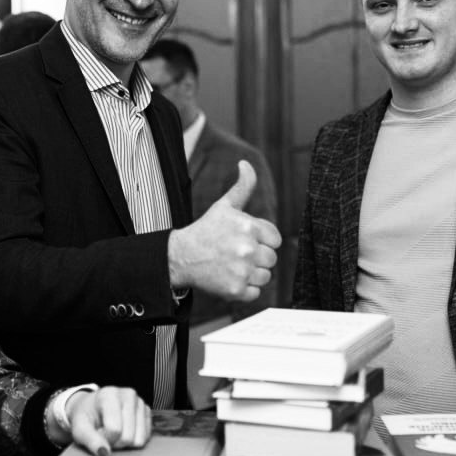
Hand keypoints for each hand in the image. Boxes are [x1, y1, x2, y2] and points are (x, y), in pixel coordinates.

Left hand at [66, 386, 150, 455]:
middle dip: (115, 442)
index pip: (114, 430)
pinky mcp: (147, 411)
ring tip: (114, 432)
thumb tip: (105, 454)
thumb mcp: (79, 428)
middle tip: (105, 434)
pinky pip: (145, 438)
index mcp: (109, 394)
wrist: (91, 406)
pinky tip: (123, 431)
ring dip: (124, 443)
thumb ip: (90, 441)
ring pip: (139, 440)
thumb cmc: (86, 416)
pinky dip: (133, 440)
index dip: (104, 439)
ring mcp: (140, 402)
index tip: (97, 432)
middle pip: (128, 437)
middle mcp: (129, 394)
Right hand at [167, 161, 282, 300]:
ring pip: (265, 277)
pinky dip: (244, 289)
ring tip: (231, 266)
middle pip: (271, 259)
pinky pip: (255, 293)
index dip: (262, 241)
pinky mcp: (235, 290)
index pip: (276, 240)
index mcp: (249, 226)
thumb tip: (245, 163)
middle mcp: (247, 249)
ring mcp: (241, 271)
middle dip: (256, 258)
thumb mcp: (224, 206)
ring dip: (251, 274)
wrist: (180, 256)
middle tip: (235, 254)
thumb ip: (242, 186)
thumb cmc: (206, 230)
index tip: (244, 241)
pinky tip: (228, 278)